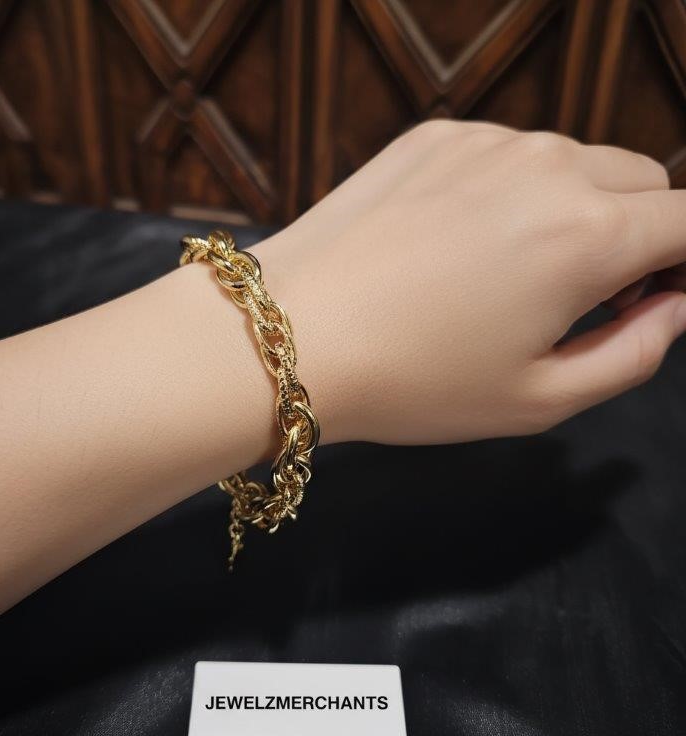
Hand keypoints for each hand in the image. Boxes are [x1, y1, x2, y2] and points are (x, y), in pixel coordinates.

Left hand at [255, 120, 685, 444]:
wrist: (287, 335)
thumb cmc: (413, 382)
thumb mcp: (539, 399)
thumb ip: (634, 353)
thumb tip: (675, 307)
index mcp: (589, 235)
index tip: (655, 297)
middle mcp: (547, 167)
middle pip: (641, 182)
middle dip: (637, 232)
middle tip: (586, 297)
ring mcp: (485, 142)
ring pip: (571, 162)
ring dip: (571, 208)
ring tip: (508, 273)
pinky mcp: (432, 137)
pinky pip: (502, 154)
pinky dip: (507, 190)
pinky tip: (453, 243)